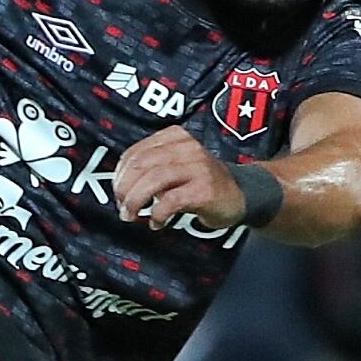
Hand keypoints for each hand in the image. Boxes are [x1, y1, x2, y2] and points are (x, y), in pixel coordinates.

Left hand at [116, 126, 245, 229]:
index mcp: (175, 137)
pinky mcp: (205, 189)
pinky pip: (171, 200)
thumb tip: (121, 186)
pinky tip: (157, 222)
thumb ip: (153, 167)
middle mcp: (187, 147)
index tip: (118, 193)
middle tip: (122, 208)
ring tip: (132, 215)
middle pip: (141, 164)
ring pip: (154, 179)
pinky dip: (158, 214)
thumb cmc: (203, 182)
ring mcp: (198, 167)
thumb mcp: (177, 165)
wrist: (243, 194)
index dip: (120, 175)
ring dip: (136, 201)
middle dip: (125, 189)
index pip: (136, 152)